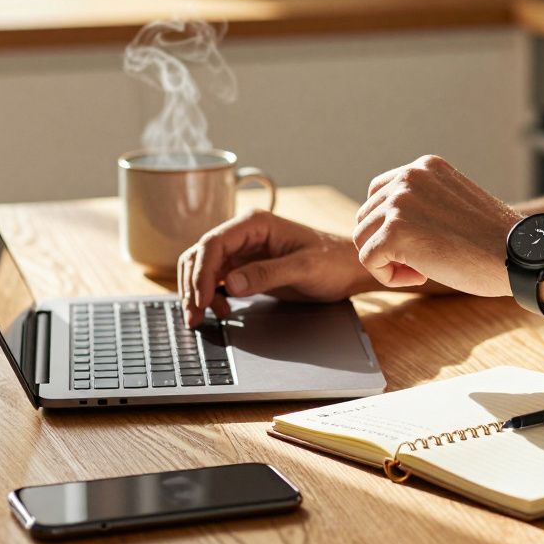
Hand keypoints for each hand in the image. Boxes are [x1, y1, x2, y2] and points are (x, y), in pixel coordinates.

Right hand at [178, 210, 371, 327]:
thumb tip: (229, 283)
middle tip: (195, 317)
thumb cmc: (333, 262)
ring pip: (205, 269)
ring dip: (198, 292)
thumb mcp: (304, 269)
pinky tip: (220, 312)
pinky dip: (210, 296)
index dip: (201, 272)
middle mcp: (245, 235)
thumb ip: (267, 274)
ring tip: (203, 318)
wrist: (350, 269)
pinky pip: (217, 280)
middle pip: (201, 256)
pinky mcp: (247, 269)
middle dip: (193, 286)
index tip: (202, 300)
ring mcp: (244, 252)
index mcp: (255, 224)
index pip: (213, 244)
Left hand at [353, 155, 521, 295]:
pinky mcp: (394, 231)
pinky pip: (368, 259)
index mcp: (425, 166)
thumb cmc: (495, 240)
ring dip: (388, 260)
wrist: (519, 255)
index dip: (391, 224)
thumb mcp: (455, 203)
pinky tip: (420, 276)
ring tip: (423, 269)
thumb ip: (424, 202)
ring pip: (363, 238)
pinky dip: (388, 276)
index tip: (422, 242)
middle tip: (424, 261)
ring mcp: (399, 202)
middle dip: (387, 244)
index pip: (379, 192)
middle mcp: (409, 177)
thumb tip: (389, 223)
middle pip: (366, 216)